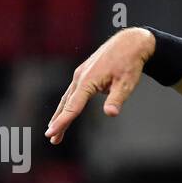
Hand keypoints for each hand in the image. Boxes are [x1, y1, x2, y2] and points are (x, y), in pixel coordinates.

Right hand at [46, 27, 156, 144]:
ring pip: (68, 97)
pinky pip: (73, 91)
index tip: (51, 133)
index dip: (62, 121)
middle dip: (59, 121)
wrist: (130, 43)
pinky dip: (68, 103)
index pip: (73, 106)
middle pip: (66, 104)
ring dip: (61, 113)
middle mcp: (80, 77)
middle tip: (52, 139)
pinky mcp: (84, 73)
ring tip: (57, 130)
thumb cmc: (129, 64)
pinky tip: (68, 111)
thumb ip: (116, 99)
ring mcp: (81, 74)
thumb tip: (111, 113)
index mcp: (88, 81)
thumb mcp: (126, 84)